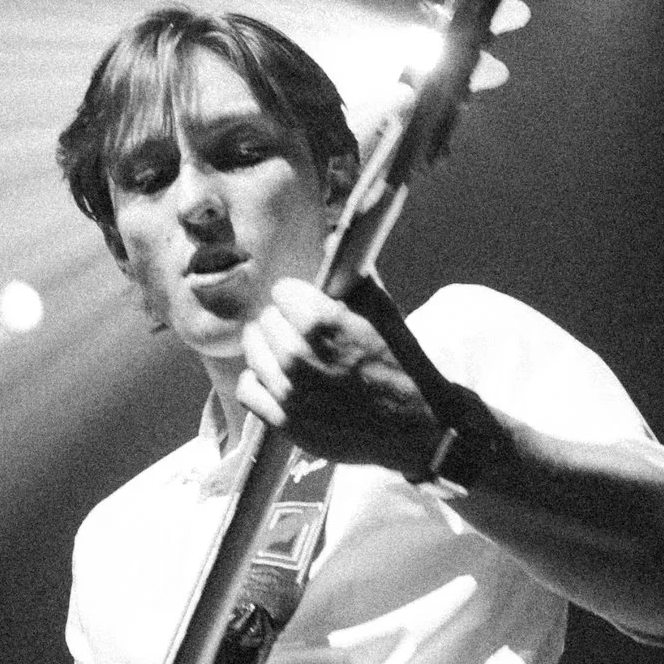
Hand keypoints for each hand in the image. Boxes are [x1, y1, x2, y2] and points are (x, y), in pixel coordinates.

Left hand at [236, 278, 436, 475]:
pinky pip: (248, 389)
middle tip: (303, 332)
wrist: (415, 426)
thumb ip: (351, 275)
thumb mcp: (383, 310)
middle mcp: (299, 356)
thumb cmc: (400, 364)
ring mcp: (288, 392)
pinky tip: (277, 380)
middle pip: (265, 320)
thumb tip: (330, 237)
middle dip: (284, 321)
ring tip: (291, 354)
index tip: (310, 305)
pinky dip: (259, 382)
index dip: (299, 296)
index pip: (282, 291)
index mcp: (322, 322)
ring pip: (253, 351)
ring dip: (269, 349)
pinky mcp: (284, 422)